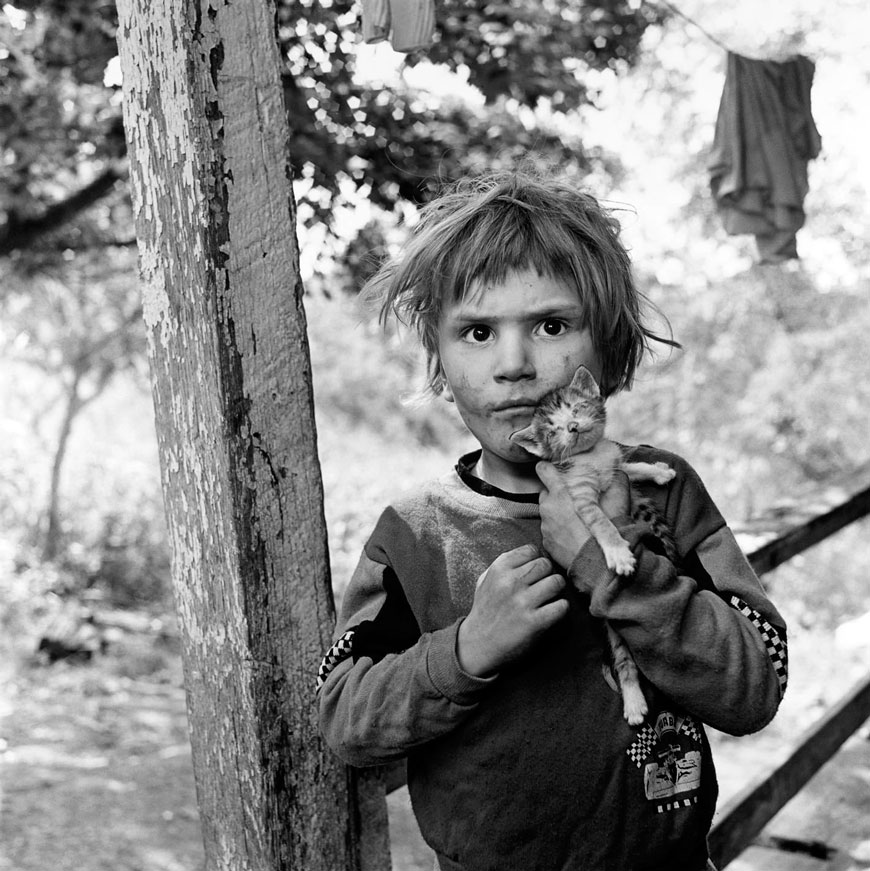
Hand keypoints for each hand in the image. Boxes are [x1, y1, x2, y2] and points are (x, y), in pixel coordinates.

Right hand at [457, 544, 566, 676]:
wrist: (478, 645)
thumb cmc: (485, 610)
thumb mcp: (485, 580)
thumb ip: (505, 564)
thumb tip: (531, 553)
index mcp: (498, 569)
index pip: (531, 550)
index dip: (535, 560)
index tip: (534, 572)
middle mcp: (510, 582)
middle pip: (546, 564)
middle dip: (547, 574)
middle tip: (544, 586)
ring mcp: (522, 602)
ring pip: (556, 582)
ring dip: (557, 590)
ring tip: (550, 598)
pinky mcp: (534, 623)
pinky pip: (561, 606)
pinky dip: (561, 608)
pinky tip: (552, 612)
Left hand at [537, 463, 629, 568]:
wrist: (600, 564)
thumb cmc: (607, 531)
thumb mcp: (617, 501)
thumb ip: (617, 483)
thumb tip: (618, 473)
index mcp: (561, 494)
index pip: (544, 471)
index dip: (548, 469)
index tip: (553, 471)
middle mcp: (548, 508)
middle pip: (547, 493)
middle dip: (558, 495)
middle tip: (574, 501)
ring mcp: (545, 526)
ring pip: (547, 513)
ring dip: (558, 514)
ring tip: (576, 522)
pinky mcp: (546, 542)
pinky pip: (549, 530)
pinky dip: (558, 531)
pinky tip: (573, 536)